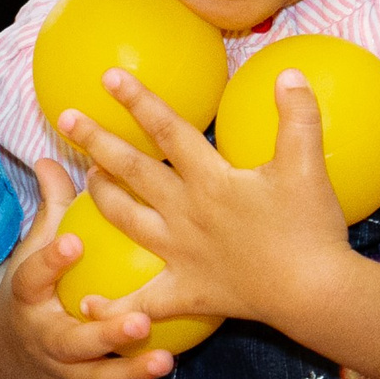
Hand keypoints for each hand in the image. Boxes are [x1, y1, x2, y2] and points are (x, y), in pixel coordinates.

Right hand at [0, 157, 197, 378]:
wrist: (18, 371)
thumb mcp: (32, 259)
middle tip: (139, 317)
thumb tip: (53, 156)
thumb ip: (51, 212)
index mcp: (30, 303)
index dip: (50, 264)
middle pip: (74, 342)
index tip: (74, 242)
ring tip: (165, 360)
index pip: (34, 280)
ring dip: (133, 372)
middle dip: (104, 333)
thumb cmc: (38, 299)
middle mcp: (48, 343)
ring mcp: (71, 377)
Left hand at [59, 66, 355, 331]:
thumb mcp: (307, 166)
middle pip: (133, 171)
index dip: (139, 102)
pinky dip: (114, 306)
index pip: (168, 131)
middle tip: (65, 118)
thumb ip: (297, 117)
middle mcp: (186, 213)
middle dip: (98, 142)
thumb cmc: (310, 229)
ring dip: (102, 199)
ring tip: (85, 179)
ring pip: (128, 221)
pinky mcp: (187, 292)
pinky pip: (144, 301)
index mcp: (211, 180)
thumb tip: (288, 72)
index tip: (110, 78)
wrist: (314, 292)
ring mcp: (181, 253)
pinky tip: (85, 303)